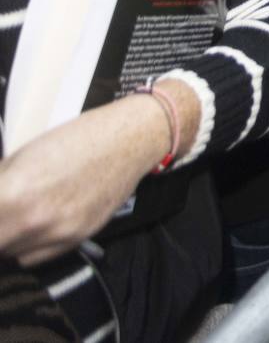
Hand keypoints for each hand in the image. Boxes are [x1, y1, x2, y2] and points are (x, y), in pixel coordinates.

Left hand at [0, 80, 197, 266]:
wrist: (131, 140)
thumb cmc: (78, 137)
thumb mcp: (22, 155)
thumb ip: (0, 184)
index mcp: (13, 195)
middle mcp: (35, 222)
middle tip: (3, 212)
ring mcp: (59, 234)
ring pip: (12, 255)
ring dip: (9, 240)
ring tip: (15, 218)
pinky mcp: (79, 239)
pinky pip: (40, 255)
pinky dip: (32, 245)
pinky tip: (39, 223)